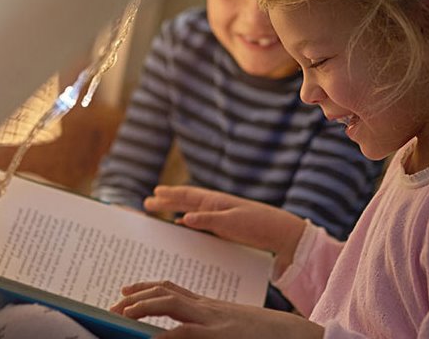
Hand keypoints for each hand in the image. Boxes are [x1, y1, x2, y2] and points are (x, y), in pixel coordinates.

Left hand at [111, 281, 322, 338]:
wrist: (304, 337)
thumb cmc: (270, 337)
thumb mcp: (236, 328)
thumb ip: (212, 326)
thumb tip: (183, 335)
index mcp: (212, 308)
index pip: (173, 289)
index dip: (146, 288)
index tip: (125, 291)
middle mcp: (210, 309)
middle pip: (165, 292)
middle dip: (135, 298)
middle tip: (113, 307)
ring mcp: (215, 321)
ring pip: (169, 305)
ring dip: (141, 309)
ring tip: (120, 315)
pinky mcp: (221, 336)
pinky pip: (184, 334)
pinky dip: (164, 337)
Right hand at [145, 186, 305, 272]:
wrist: (281, 233)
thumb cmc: (258, 224)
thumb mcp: (231, 223)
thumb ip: (207, 220)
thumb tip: (182, 219)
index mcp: (215, 201)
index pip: (186, 196)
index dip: (169, 196)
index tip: (153, 194)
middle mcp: (215, 206)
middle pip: (186, 202)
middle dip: (167, 201)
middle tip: (147, 202)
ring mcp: (220, 216)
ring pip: (191, 211)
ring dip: (175, 210)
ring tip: (160, 210)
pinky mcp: (226, 227)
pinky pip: (200, 222)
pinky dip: (188, 222)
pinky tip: (183, 226)